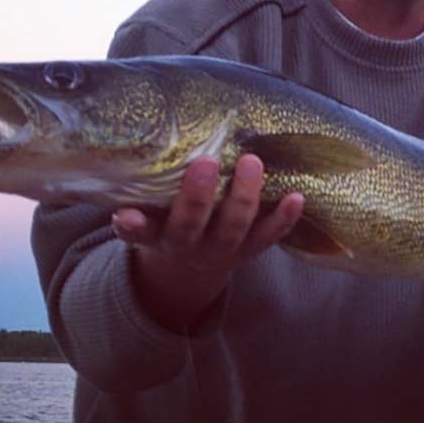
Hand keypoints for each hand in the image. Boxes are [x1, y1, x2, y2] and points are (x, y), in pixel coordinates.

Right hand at [112, 154, 303, 329]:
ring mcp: (221, 250)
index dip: (133, 225)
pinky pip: (267, 238)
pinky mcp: (248, 251)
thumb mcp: (148, 215)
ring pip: (233, 229)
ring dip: (243, 198)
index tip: (126, 215)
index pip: (140, 232)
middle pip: (190, 225)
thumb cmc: (165, 224)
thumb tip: (134, 149)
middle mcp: (187, 246)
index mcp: (156, 236)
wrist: (187, 273)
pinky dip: (283, 219)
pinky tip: (296, 197)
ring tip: (252, 163)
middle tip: (205, 163)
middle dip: (197, 197)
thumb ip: (141, 194)